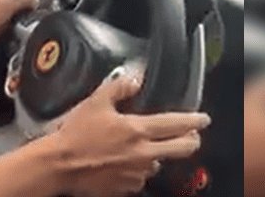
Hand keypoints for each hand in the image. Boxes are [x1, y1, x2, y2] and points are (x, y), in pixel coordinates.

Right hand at [40, 74, 209, 196]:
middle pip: (182, 149)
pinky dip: (138, 170)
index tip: (203, 119)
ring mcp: (136, 173)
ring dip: (158, 156)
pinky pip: (140, 178)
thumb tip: (134, 78)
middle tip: (192, 135)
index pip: (177, 124)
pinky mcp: (126, 187)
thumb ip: (118, 88)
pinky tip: (127, 163)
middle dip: (192, 140)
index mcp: (138, 130)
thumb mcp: (94, 102)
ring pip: (159, 164)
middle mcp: (143, 153)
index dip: (195, 120)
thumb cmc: (75, 134)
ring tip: (148, 149)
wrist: (60, 165)